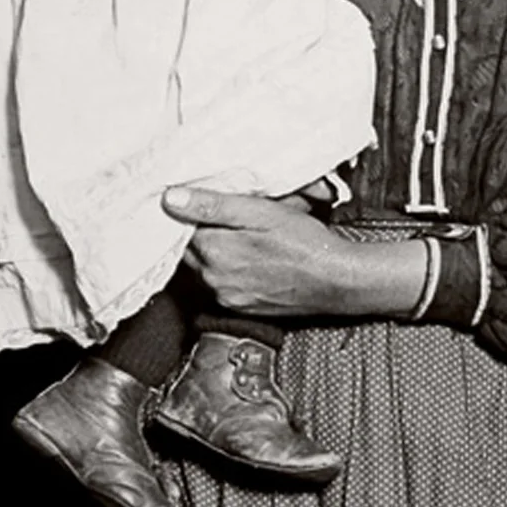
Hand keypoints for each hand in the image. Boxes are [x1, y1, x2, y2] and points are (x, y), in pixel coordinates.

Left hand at [164, 179, 420, 319]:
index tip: (210, 205)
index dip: (193, 213)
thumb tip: (169, 198)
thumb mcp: (261, 212)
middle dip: (205, 233)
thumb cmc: (305, 243)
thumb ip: (213, 205)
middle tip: (235, 220)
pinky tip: (254, 261)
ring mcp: (226, 297)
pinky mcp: (239, 309)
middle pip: (190, 250)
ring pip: (205, 268)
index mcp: (214, 250)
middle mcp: (213, 279)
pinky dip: (230, 272)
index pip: (179, 228)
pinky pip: (222, 285)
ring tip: (248, 240)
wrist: (338, 281)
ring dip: (218, 253)